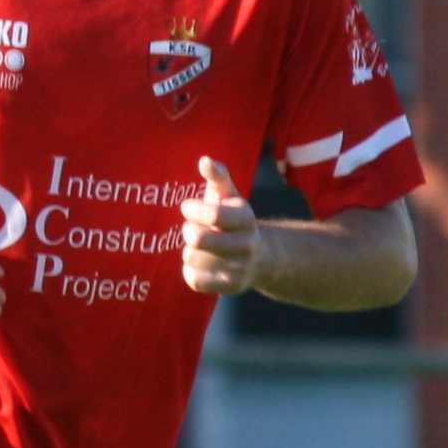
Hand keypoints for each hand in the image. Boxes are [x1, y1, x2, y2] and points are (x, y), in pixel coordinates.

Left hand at [181, 157, 258, 295]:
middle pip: (198, 239)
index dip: (192, 209)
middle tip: (192, 229)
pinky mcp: (231, 286)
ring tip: (199, 247)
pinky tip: (198, 264)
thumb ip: (217, 176)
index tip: (187, 207)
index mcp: (245, 217)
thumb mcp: (229, 195)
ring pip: (192, 259)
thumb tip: (205, 161)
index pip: (212, 214)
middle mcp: (246, 243)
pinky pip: (195, 281)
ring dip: (188, 251)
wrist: (260, 258)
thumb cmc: (233, 220)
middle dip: (188, 231)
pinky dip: (190, 271)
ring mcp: (240, 267)